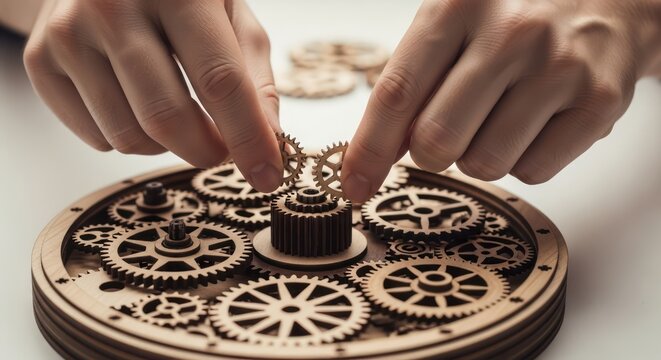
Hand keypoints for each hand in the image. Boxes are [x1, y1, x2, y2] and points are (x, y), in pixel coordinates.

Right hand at [23, 0, 282, 191]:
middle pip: (167, 116)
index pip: (220, 81)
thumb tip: (271, 143)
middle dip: (205, 151)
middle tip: (220, 149)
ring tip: (176, 113)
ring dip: (167, 146)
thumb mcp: (230, 18)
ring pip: (129, 136)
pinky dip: (128, 138)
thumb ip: (255, 78)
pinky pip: (96, 137)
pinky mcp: (40, 60)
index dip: (248, 138)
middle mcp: (114, 6)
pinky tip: (136, 104)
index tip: (267, 176)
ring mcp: (69, 33)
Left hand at [343, 0, 660, 201]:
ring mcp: (560, 68)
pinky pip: (533, 172)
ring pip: (484, 164)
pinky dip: (523, 160)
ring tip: (500, 116)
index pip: (397, 93)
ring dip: (479, 156)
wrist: (609, 0)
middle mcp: (511, 33)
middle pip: (437, 140)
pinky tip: (535, 122)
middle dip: (430, 153)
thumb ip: (413, 81)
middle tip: (447, 131)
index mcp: (459, 6)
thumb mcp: (453, 24)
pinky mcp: (598, 104)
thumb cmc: (514, 17)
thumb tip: (379, 153)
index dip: (368, 150)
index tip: (354, 184)